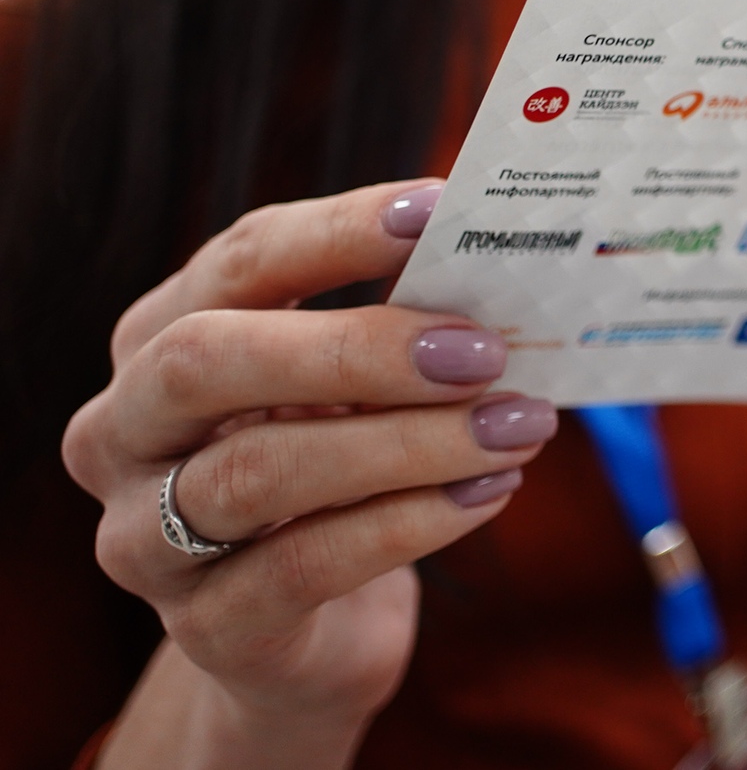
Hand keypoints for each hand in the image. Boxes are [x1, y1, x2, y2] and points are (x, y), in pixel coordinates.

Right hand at [61, 180, 556, 768]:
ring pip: (258, 472)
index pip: (237, 263)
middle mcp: (123, 433)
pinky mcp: (203, 626)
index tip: (438, 211)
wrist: (305, 638)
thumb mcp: (356, 392)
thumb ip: (404, 329)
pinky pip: (302, 566)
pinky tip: (488, 493)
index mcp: (158, 340)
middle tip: (483, 349)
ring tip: (518, 427)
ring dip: (409, 443)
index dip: (335, 232)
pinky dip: (409, 524)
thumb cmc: (340, 476)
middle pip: (205, 361)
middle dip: (355, 346)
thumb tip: (507, 263)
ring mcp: (144, 537)